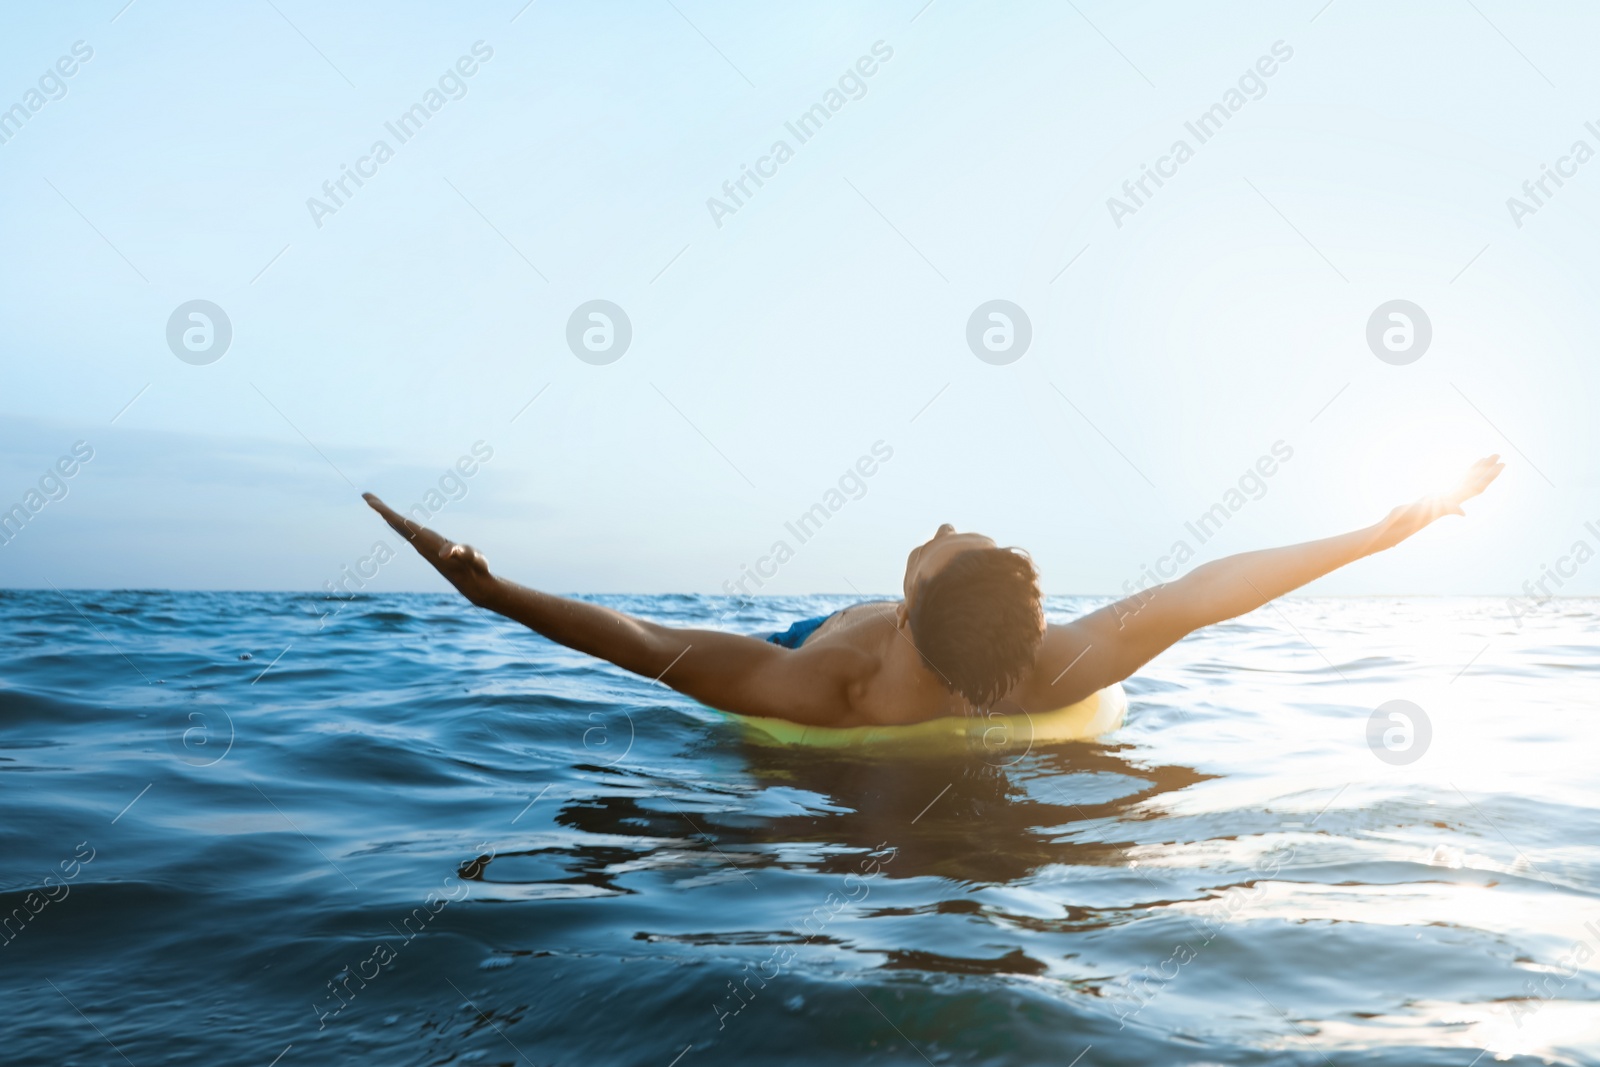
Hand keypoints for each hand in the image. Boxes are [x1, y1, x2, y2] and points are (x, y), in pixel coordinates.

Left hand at [363, 493, 495, 603]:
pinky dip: (399, 522)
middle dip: (382, 510)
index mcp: (427, 541)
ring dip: (388, 515)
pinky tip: (396, 521)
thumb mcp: (469, 557)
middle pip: (396, 523)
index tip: (371, 501)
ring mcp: (424, 545)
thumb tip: (444, 552)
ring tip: (377, 505)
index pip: (401, 523)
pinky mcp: (430, 547)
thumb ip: (457, 551)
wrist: (474, 584)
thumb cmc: (473, 567)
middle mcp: (421, 543)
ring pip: (401, 527)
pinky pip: (409, 531)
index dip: (386, 512)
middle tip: (366, 496)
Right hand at [1380, 455, 1503, 545]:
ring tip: (1487, 457)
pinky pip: (1455, 482)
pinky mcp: (1438, 495)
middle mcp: (1454, 498)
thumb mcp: (1430, 512)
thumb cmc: (1412, 518)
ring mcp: (1447, 496)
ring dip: (1478, 469)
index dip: (1491, 475)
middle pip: (1476, 481)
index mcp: (1455, 500)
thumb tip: (1463, 513)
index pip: (1478, 486)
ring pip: (1467, 480)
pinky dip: (1463, 474)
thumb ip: (1448, 510)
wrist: (1399, 523)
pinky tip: (1468, 470)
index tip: (1502, 464)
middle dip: (1488, 468)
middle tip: (1498, 455)